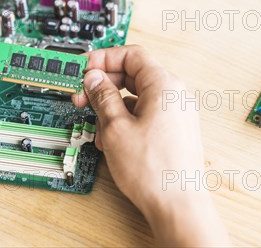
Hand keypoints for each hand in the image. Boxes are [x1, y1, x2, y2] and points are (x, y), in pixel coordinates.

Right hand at [72, 45, 229, 245]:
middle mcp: (174, 94)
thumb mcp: (115, 127)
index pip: (131, 54)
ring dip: (111, 107)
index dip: (103, 58)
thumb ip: (102, 96)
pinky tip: (110, 139)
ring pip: (135, 96)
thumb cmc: (154, 171)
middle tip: (82, 97)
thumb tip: (93, 79)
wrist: (178, 206)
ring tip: (96, 127)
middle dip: (103, 85)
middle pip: (132, 74)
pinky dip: (124, 120)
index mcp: (164, 85)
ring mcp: (176, 113)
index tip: (84, 68)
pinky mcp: (173, 129)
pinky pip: (144, 113)